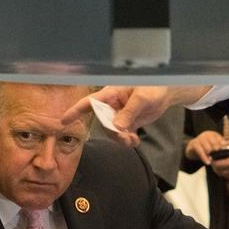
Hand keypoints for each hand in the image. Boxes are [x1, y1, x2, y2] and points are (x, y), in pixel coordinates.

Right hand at [63, 85, 212, 146]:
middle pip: (102, 123)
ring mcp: (119, 114)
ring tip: (133, 140)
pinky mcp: (127, 122)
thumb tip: (117, 128)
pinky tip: (136, 141)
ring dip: (121, 139)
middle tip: (126, 139)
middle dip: (112, 133)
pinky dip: (128, 141)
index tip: (63, 121)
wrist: (166, 93)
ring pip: (112, 132)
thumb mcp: (142, 98)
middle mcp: (112, 105)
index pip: (89, 102)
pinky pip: (122, 135)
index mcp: (111, 93)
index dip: (75, 111)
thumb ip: (129, 112)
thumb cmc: (153, 87)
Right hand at [185, 130, 224, 164]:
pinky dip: (204, 157)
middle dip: (216, 149)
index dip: (222, 145)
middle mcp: (205, 135)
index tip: (225, 152)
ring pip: (206, 146)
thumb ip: (220, 147)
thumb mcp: (213, 146)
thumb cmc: (206, 148)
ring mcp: (199, 138)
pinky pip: (199, 150)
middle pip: (212, 141)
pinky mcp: (193, 144)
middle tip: (219, 156)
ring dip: (210, 154)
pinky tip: (207, 162)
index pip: (218, 138)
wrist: (193, 149)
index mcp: (212, 134)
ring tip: (213, 160)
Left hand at [211, 139, 228, 178]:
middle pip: (220, 172)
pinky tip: (227, 171)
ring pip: (225, 176)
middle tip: (213, 163)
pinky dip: (227, 175)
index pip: (218, 164)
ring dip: (220, 172)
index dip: (213, 162)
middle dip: (215, 168)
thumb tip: (221, 143)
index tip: (211, 159)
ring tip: (219, 167)